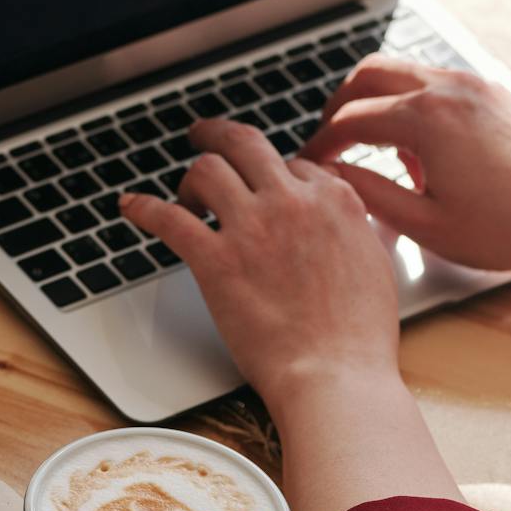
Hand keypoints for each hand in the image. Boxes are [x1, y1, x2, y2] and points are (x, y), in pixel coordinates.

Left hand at [119, 120, 401, 403]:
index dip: (277, 175)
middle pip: (246, 144)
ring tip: (186, 194)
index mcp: (335, 200)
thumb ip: (363, 235)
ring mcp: (252, 227)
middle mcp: (292, 202)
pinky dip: (144, 208)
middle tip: (205, 136)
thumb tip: (364, 226)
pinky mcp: (216, 260)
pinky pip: (168, 218)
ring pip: (207, 170)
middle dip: (219, 134)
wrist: (335, 376)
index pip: (297, 165)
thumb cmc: (359, 337)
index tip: (267, 188)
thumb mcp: (379, 268)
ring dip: (191, 177)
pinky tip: (132, 207)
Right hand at [297, 56, 510, 275]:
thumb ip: (369, 194)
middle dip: (341, 106)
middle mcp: (449, 89)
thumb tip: (332, 175)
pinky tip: (427, 153)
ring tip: (382, 153)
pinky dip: (418, 105)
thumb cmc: (507, 231)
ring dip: (381, 102)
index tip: (309, 162)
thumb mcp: (424, 223)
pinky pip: (440, 84)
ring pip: (406, 72)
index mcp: (424, 118)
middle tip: (331, 140)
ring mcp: (476, 86)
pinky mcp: (497, 94)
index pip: (350, 118)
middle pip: (369, 75)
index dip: (321, 142)